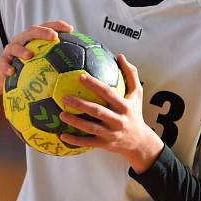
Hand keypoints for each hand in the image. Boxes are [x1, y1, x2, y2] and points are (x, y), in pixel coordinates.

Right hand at [0, 20, 72, 101]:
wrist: (6, 73)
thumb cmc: (29, 67)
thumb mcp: (43, 62)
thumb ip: (59, 61)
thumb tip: (82, 67)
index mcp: (34, 38)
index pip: (47, 27)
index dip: (58, 25)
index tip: (70, 29)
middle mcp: (23, 40)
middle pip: (32, 31)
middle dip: (42, 32)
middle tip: (53, 37)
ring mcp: (11, 50)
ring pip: (15, 46)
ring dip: (22, 50)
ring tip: (29, 56)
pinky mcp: (2, 61)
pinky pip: (3, 63)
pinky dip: (6, 66)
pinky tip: (12, 72)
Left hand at [59, 54, 163, 173]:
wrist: (139, 141)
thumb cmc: (135, 113)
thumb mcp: (137, 93)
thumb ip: (131, 74)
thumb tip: (120, 55)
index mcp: (124, 106)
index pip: (108, 93)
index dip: (94, 85)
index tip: (80, 76)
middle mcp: (118, 120)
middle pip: (97, 111)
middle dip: (80, 104)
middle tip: (64, 97)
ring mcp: (111, 134)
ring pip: (90, 128)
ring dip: (75, 122)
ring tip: (61, 114)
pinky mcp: (105, 144)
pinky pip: (87, 143)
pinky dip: (75, 141)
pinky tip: (62, 135)